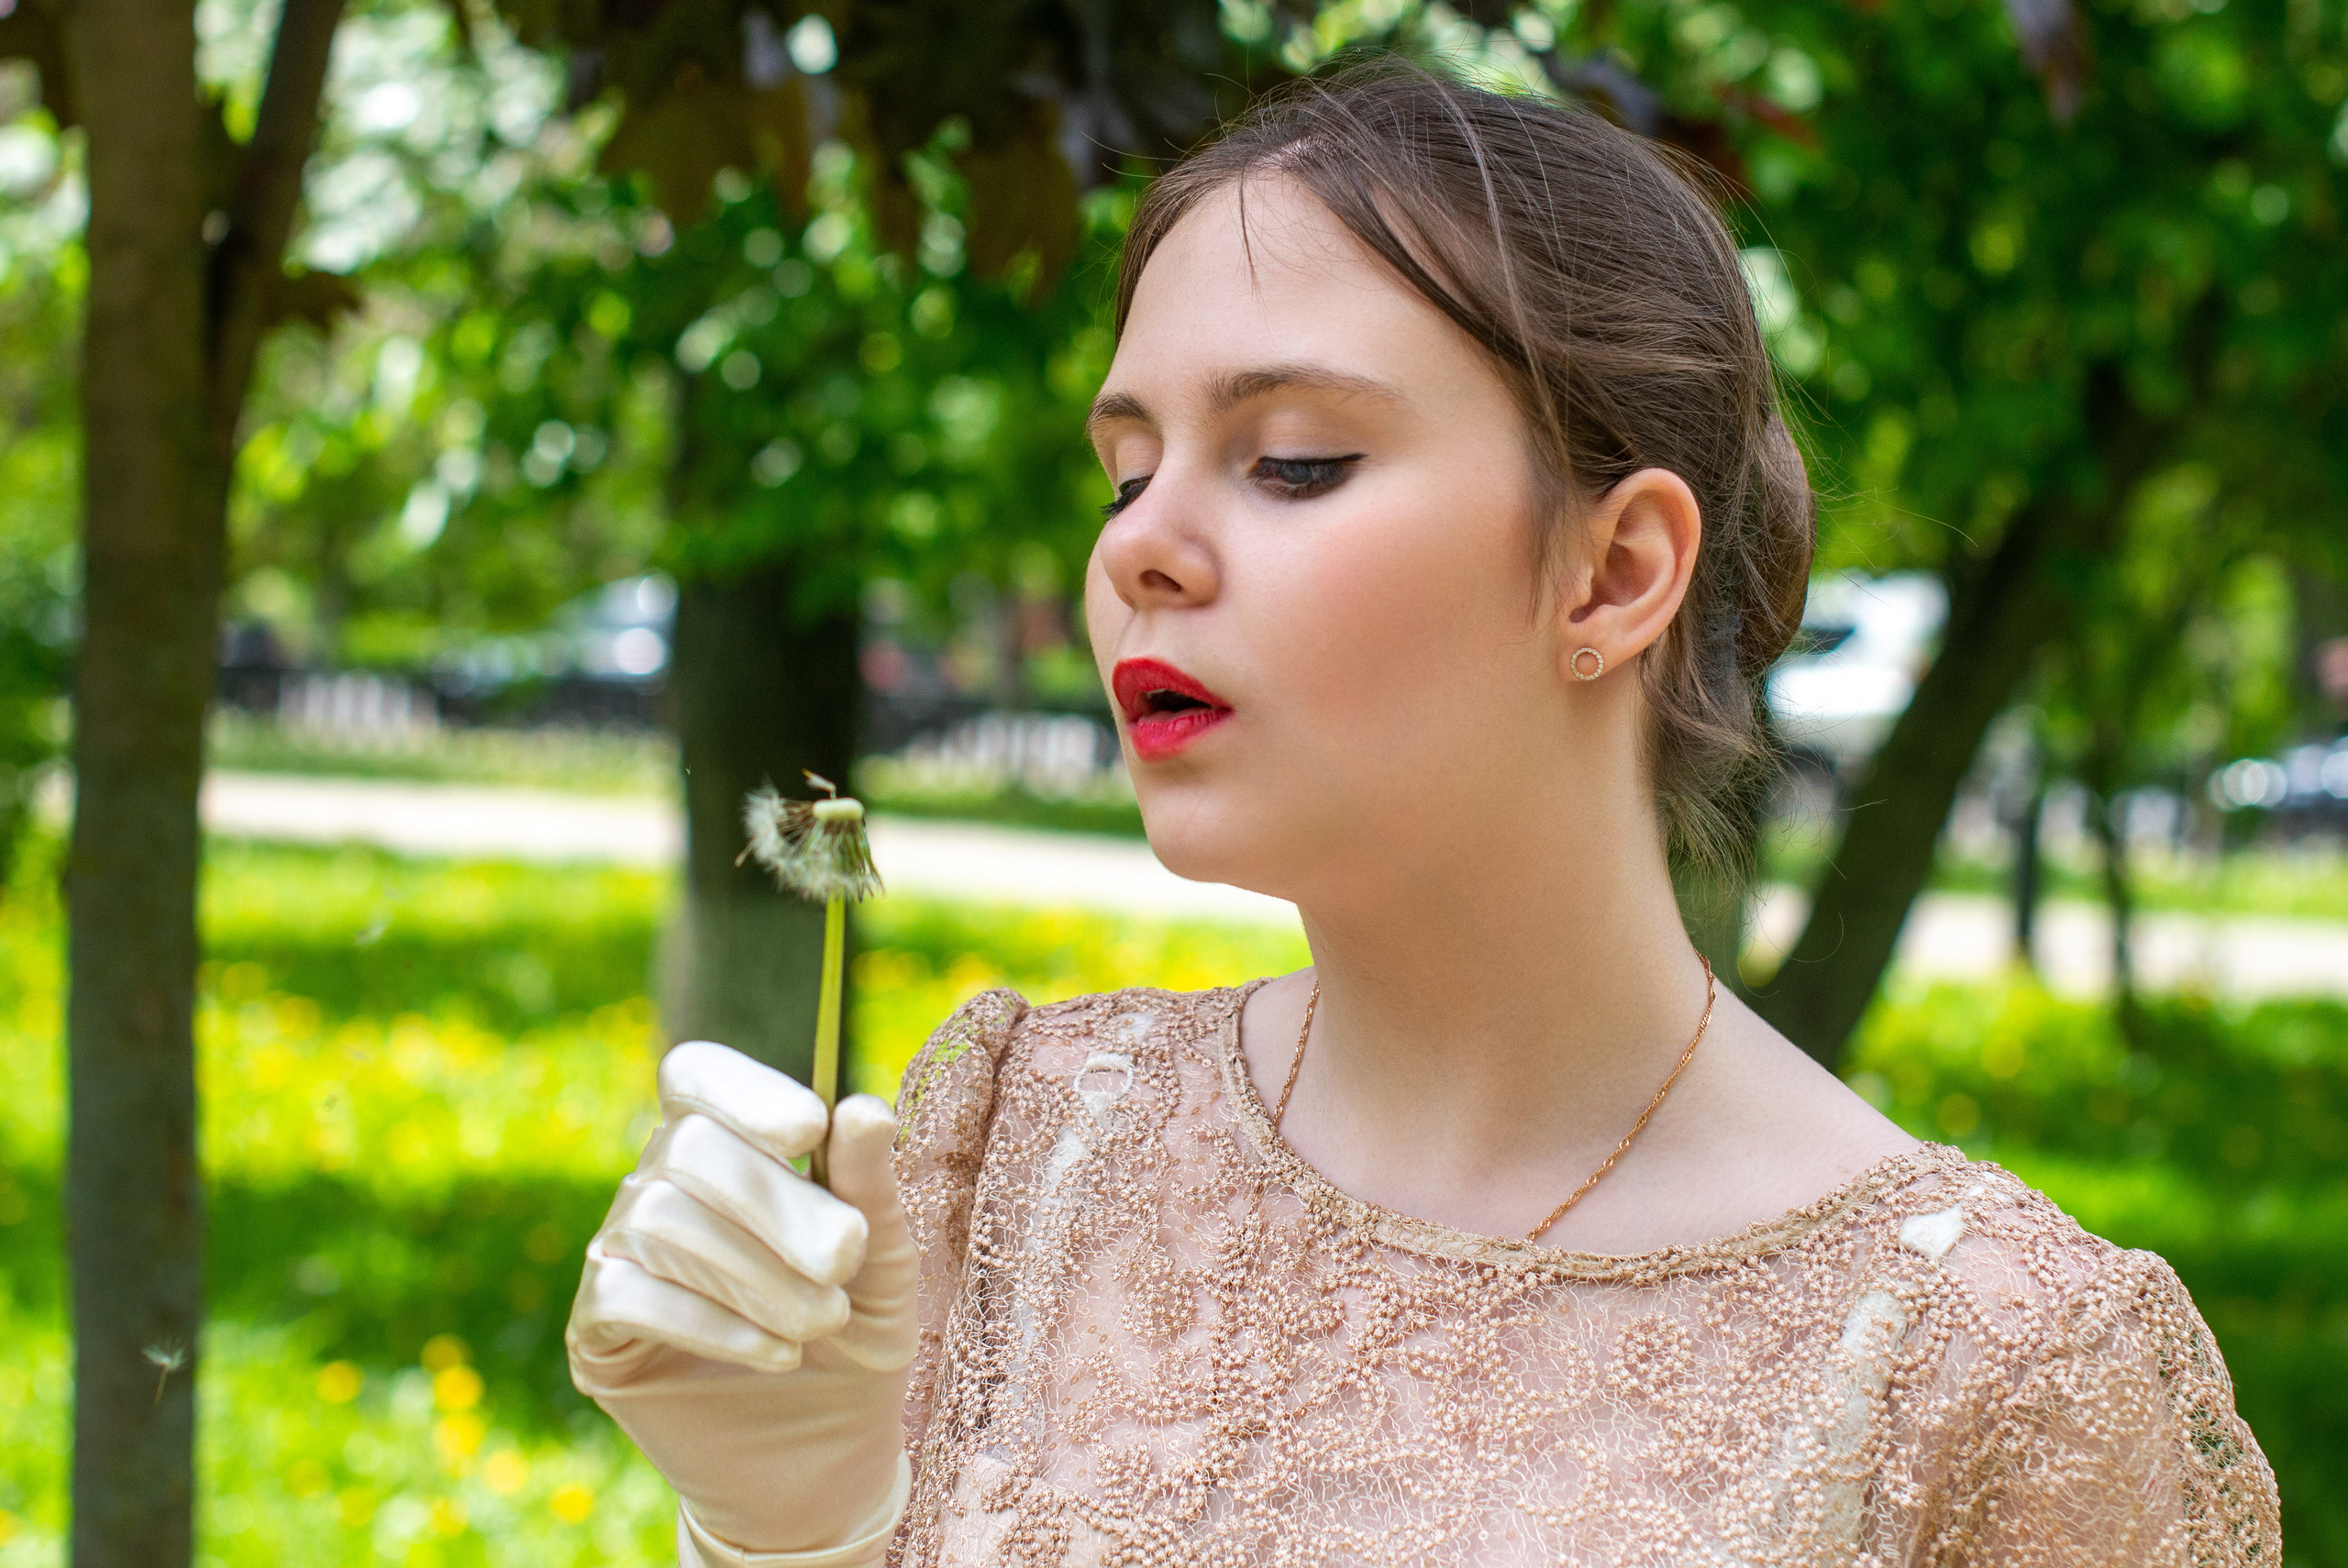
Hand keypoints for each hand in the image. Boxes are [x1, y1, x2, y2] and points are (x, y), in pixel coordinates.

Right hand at [568, 1042, 916, 1563]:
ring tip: (822, 1322)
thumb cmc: (858, 1332)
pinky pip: (627, 1295)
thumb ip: (869, 1184)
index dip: (742, 1092)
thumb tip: (863, 1107)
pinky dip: (712, 1323)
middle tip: (844, 1261)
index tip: (807, 1129)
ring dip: (756, 1274)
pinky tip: (777, 1355)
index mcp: (726, 1143)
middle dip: (776, 1204)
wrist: (824, 1454)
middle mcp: (658, 1183)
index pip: (696, 1075)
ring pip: (660, 1219)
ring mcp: (616, 1252)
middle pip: (688, 1148)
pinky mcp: (595, 1329)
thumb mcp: (884, 1258)